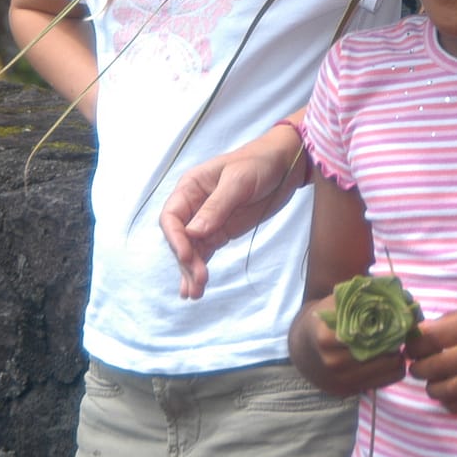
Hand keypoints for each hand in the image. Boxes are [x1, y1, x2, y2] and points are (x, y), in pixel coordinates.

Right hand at [159, 118, 307, 298]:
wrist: (285, 164)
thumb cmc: (260, 162)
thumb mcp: (239, 181)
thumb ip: (216, 206)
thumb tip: (193, 232)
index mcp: (191, 187)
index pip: (171, 217)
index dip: (175, 239)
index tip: (187, 256)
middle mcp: (193, 205)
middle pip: (180, 238)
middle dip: (186, 260)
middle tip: (199, 280)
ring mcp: (207, 221)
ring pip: (191, 250)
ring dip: (191, 271)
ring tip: (195, 294)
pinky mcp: (221, 231)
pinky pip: (205, 252)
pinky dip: (200, 268)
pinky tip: (196, 288)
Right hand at [289, 299, 407, 396]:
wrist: (302, 347)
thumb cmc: (326, 318)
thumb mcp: (340, 300)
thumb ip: (370, 295)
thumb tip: (404, 297)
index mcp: (327, 336)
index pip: (372, 333)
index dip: (391, 325)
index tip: (397, 318)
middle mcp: (333, 362)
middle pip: (383, 353)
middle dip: (397, 341)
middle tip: (400, 331)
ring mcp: (340, 380)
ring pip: (388, 370)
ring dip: (396, 356)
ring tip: (394, 343)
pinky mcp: (347, 392)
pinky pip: (383, 383)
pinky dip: (391, 369)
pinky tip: (386, 357)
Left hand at [406, 300, 456, 413]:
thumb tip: (423, 332)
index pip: (433, 337)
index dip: (415, 343)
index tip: (412, 344)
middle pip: (435, 366)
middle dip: (418, 367)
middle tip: (417, 363)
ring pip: (447, 391)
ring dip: (431, 387)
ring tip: (432, 379)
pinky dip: (450, 403)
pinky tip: (450, 392)